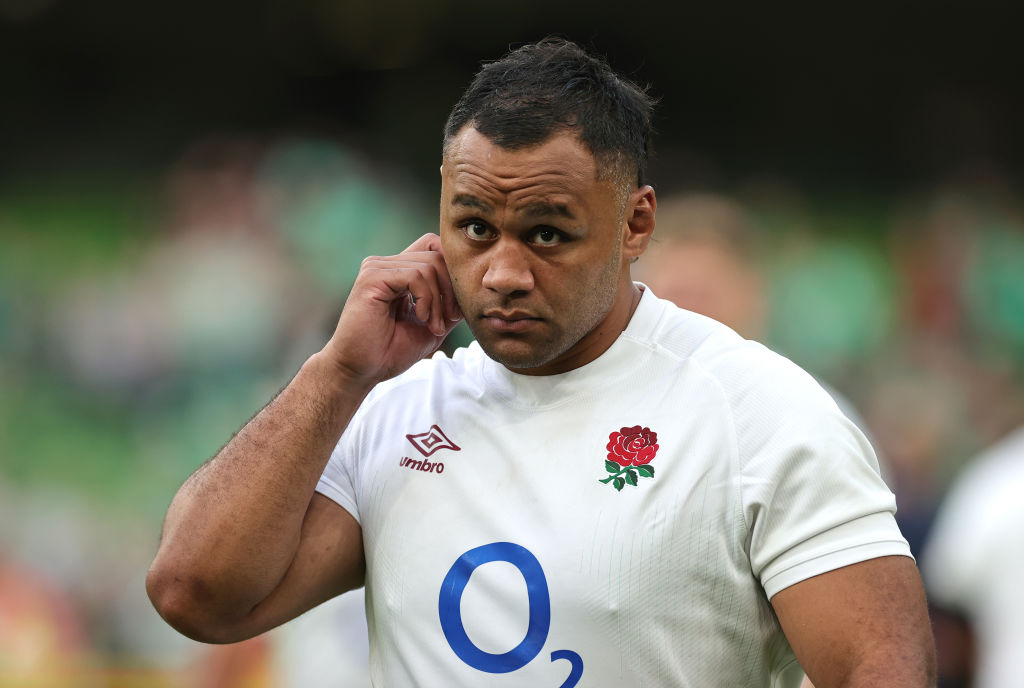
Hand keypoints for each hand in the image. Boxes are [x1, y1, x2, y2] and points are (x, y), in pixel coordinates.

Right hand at [321, 233, 462, 385]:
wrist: (361, 370)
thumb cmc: (390, 351)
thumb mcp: (432, 325)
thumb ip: (448, 303)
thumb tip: (470, 288)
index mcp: (398, 271)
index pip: (434, 248)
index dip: (452, 273)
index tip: (455, 310)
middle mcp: (386, 264)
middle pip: (436, 254)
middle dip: (451, 288)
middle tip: (448, 320)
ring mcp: (377, 268)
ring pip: (429, 265)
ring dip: (439, 300)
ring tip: (433, 325)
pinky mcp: (372, 277)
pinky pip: (415, 275)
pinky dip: (427, 299)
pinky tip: (421, 318)